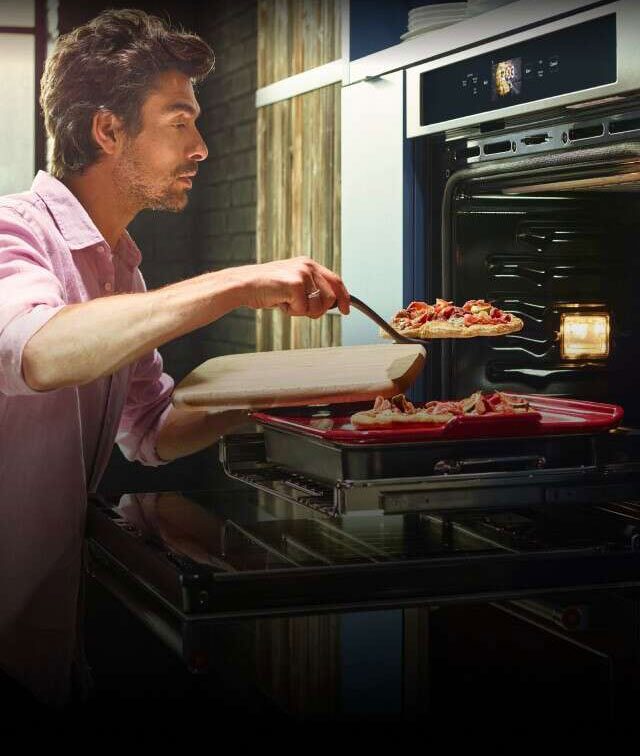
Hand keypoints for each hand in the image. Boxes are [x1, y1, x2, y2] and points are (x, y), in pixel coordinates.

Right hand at [233, 256, 349, 317]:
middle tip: (297, 307)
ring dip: (302, 311)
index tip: (347, 309)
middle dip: (317, 310)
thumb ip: (310, 290)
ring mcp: (302, 274)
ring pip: (318, 306)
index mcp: (308, 264)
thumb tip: (330, 304)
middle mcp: (308, 266)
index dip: (343, 297)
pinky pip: (303, 309)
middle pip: (330, 298)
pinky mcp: (296, 284)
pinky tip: (279, 301)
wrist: (244, 285)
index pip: (335, 280)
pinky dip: (291, 311)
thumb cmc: (265, 288)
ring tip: (285, 302)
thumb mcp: (292, 285)